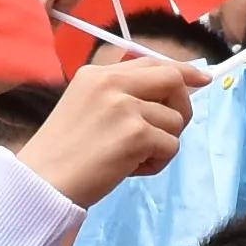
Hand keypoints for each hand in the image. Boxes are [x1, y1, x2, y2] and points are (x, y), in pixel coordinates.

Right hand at [24, 55, 194, 210]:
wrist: (42, 182)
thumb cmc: (61, 155)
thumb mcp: (85, 107)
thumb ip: (119, 96)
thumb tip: (169, 93)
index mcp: (97, 74)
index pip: (151, 62)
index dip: (181, 70)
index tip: (203, 79)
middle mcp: (111, 83)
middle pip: (173, 79)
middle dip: (184, 105)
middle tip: (171, 130)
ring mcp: (125, 107)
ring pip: (175, 120)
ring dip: (162, 144)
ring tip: (132, 159)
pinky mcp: (136, 134)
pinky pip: (171, 146)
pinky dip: (157, 164)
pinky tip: (130, 170)